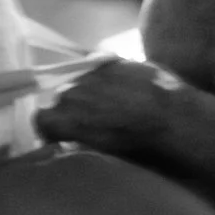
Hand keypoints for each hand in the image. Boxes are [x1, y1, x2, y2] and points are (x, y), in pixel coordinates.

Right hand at [34, 58, 187, 159]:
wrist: (173, 118)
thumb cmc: (136, 147)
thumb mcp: (101, 154)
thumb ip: (79, 143)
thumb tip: (73, 142)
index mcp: (64, 118)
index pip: (41, 120)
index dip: (52, 129)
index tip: (63, 139)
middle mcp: (71, 91)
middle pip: (61, 100)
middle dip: (72, 111)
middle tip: (91, 125)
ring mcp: (91, 72)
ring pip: (80, 82)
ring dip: (90, 93)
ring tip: (112, 107)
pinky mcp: (113, 60)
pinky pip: (99, 68)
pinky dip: (105, 79)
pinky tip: (123, 90)